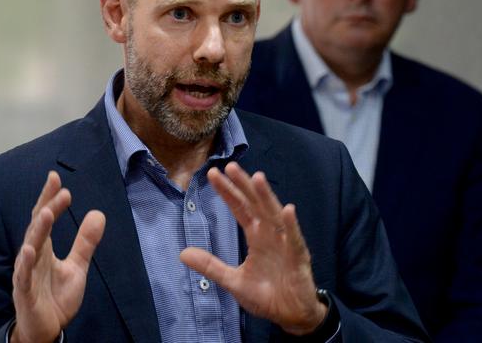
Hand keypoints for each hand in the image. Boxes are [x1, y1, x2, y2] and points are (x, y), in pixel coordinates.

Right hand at [11, 171, 105, 342]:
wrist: (46, 330)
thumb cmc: (56, 298)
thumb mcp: (77, 267)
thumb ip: (85, 242)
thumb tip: (98, 213)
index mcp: (44, 248)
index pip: (45, 217)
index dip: (49, 198)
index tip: (56, 177)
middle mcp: (32, 256)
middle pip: (38, 226)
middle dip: (46, 205)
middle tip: (57, 187)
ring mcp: (26, 273)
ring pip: (30, 246)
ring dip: (38, 229)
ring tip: (46, 211)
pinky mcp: (25, 292)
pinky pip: (23, 276)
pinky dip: (25, 263)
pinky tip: (29, 249)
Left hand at [180, 162, 325, 334]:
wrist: (290, 315)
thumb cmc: (266, 294)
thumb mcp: (233, 281)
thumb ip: (211, 266)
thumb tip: (182, 253)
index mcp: (256, 236)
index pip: (239, 208)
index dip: (227, 192)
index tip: (213, 173)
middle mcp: (270, 233)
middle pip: (255, 204)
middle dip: (243, 185)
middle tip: (230, 166)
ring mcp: (285, 242)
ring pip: (274, 214)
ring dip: (266, 196)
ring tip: (257, 177)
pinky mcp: (298, 257)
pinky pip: (294, 239)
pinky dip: (290, 225)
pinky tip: (287, 210)